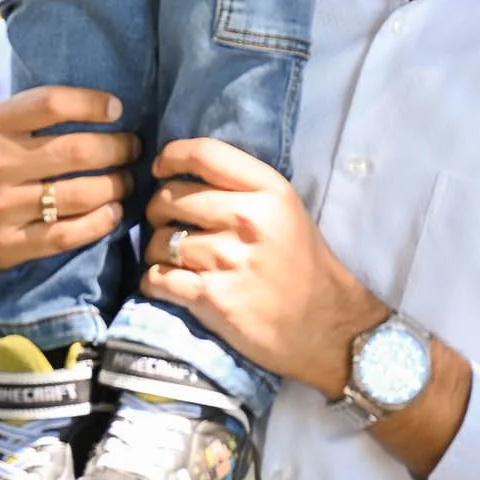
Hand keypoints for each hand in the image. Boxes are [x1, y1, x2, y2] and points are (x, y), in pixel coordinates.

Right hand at [0, 85, 138, 276]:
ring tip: (127, 180)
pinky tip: (113, 213)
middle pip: (76, 151)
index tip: (117, 108)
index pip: (51, 103)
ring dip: (116, 186)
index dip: (92, 103)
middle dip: (118, 148)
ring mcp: (0, 208)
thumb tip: (103, 104)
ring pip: (78, 194)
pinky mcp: (6, 246)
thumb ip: (31, 117)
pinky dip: (99, 223)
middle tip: (133, 147)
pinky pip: (66, 235)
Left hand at [142, 139, 382, 397]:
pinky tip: (168, 283)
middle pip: (170, 197)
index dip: (172, 156)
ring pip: (158, 240)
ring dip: (156, 249)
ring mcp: (227, 259)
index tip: (161, 169)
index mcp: (269, 190)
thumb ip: (242, 186)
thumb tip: (182, 174)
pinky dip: (154, 281)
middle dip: (158, 210)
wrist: (325, 325)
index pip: (205, 154)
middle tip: (168, 223)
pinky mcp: (212, 298)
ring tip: (172, 258)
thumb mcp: (285, 209)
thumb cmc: (302, 263)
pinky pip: (157, 278)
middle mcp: (247, 218)